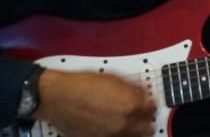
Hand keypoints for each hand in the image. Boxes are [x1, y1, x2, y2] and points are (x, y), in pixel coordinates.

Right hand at [36, 69, 155, 135]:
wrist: (56, 97)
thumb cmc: (81, 84)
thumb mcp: (114, 78)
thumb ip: (134, 88)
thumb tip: (145, 94)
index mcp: (130, 106)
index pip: (152, 110)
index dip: (150, 105)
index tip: (146, 103)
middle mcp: (122, 124)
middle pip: (147, 129)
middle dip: (145, 121)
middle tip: (139, 114)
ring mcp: (109, 135)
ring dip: (132, 130)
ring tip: (124, 121)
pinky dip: (115, 134)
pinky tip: (109, 127)